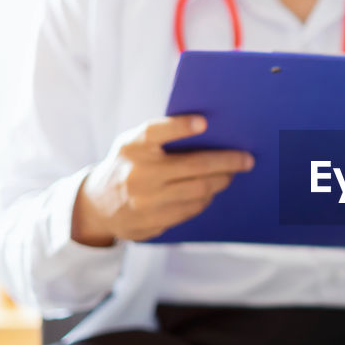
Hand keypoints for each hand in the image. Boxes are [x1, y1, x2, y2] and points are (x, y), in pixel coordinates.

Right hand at [72, 115, 253, 245]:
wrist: (97, 205)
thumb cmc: (127, 164)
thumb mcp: (133, 145)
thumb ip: (160, 138)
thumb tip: (210, 132)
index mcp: (132, 147)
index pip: (156, 132)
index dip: (180, 127)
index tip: (204, 122)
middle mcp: (138, 174)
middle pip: (194, 167)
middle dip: (227, 162)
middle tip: (247, 159)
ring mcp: (145, 202)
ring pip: (198, 191)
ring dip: (220, 181)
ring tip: (230, 174)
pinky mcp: (152, 221)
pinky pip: (191, 209)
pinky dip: (206, 198)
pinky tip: (211, 190)